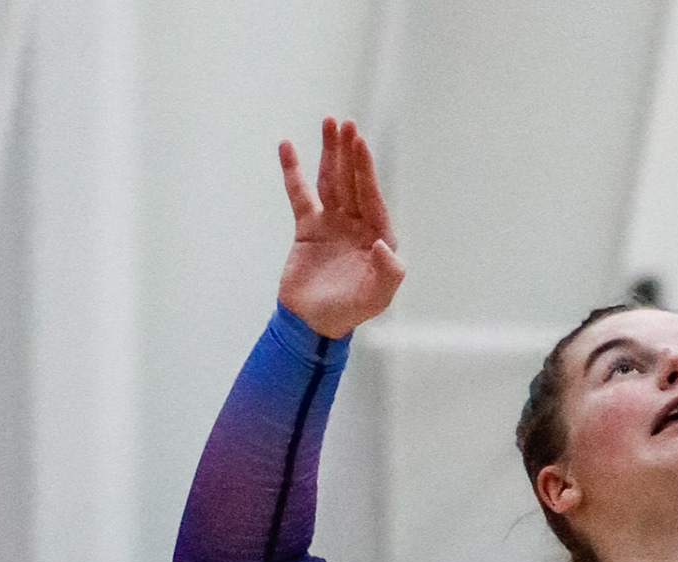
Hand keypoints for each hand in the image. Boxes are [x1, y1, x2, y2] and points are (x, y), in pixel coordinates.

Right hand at [277, 117, 405, 338]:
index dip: (364, 170)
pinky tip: (288, 147)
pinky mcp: (307, 227)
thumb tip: (384, 244)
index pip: (371, 196)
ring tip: (328, 122)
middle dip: (348, 152)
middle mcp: (357, 224)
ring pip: (330, 180)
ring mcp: (332, 223)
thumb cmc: (350, 311)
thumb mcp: (378, 296)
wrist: (313, 323)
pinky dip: (293, 171)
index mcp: (378, 236)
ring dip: (329, 152)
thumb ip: (389, 272)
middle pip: (352, 181)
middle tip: (344, 122)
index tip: (358, 142)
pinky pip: (300, 193)